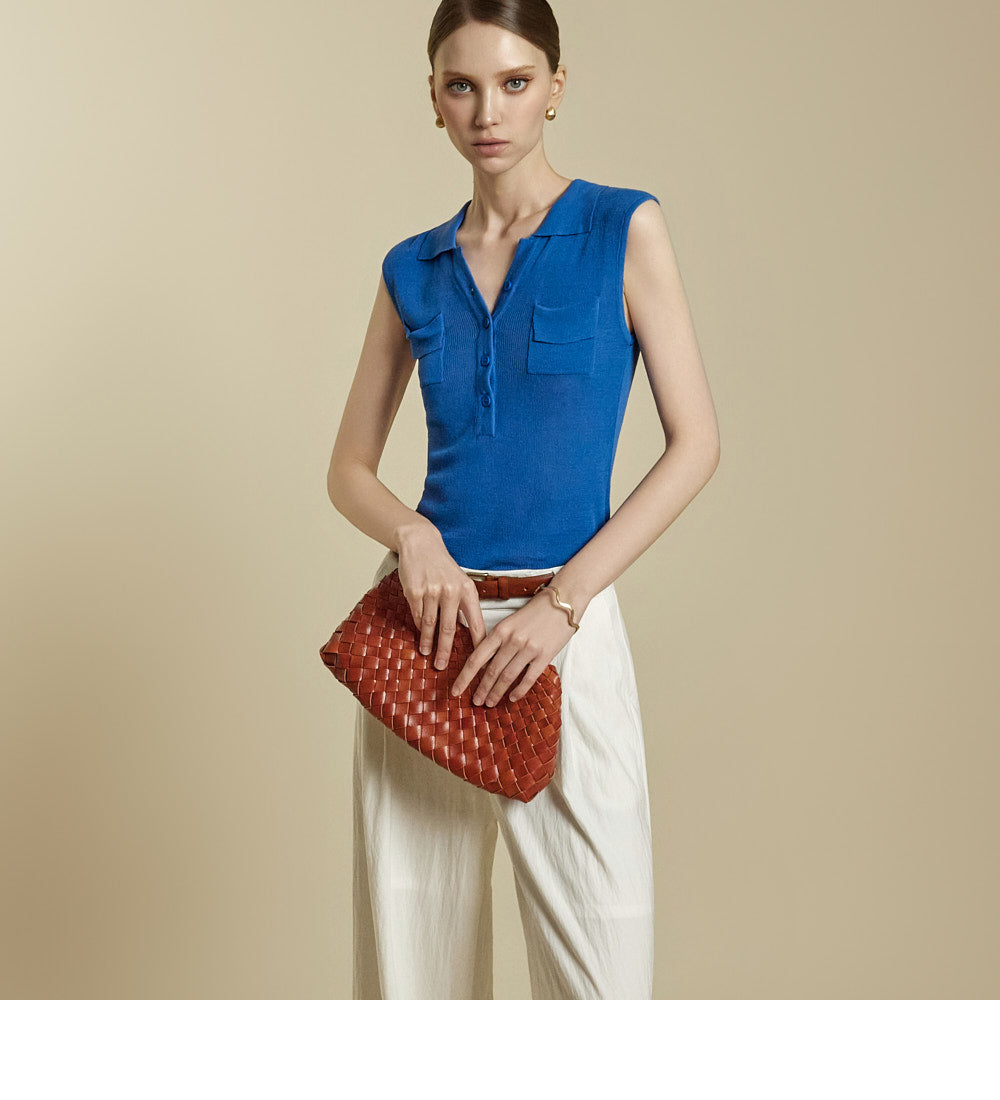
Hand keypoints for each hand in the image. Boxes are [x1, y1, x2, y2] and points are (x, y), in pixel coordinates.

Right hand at [396, 531, 487, 669]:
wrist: (421, 544)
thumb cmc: (443, 567)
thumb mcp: (461, 581)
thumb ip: (465, 605)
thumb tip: (470, 634)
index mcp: (468, 591)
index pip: (476, 622)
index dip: (478, 644)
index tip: (479, 661)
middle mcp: (451, 591)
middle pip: (449, 629)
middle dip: (445, 651)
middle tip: (441, 666)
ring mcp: (432, 591)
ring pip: (430, 624)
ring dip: (428, 642)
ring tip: (427, 654)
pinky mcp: (414, 591)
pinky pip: (418, 615)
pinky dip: (419, 626)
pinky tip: (420, 633)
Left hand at [450, 589, 577, 706]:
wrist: (562, 603)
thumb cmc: (534, 613)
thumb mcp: (510, 622)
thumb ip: (497, 640)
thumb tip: (484, 663)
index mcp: (500, 630)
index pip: (477, 658)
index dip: (464, 677)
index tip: (456, 690)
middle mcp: (512, 640)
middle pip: (491, 671)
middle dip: (481, 689)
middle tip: (475, 702)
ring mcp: (528, 649)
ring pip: (507, 677)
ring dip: (496, 692)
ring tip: (490, 703)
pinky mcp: (545, 656)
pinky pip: (529, 678)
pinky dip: (519, 690)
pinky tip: (512, 698)